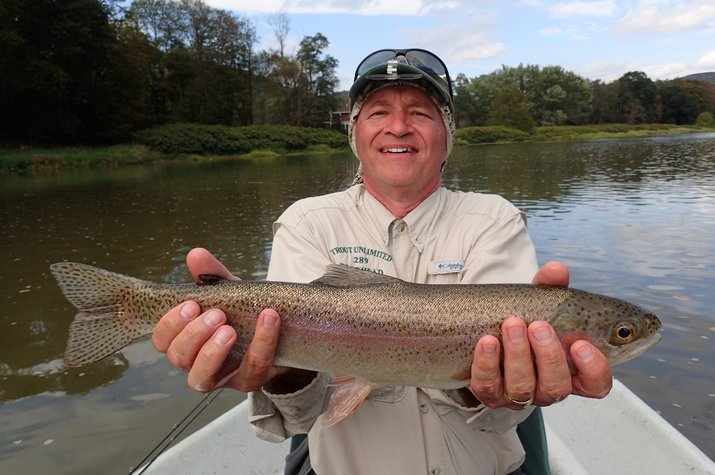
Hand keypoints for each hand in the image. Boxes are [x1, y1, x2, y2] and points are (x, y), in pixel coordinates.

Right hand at [152, 247, 284, 391]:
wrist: (284, 330)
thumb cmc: (244, 312)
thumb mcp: (229, 291)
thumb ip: (212, 275)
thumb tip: (196, 254)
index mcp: (186, 340)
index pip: (162, 340)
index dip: (170, 325)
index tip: (191, 305)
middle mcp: (197, 362)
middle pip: (178, 358)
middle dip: (193, 335)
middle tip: (216, 314)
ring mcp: (222, 377)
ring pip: (200, 378)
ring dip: (212, 352)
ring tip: (229, 330)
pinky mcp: (249, 381)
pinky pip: (252, 368)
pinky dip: (261, 342)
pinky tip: (269, 319)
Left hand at [469, 261, 612, 408]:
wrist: (484, 329)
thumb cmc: (524, 319)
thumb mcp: (540, 302)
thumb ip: (551, 286)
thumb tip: (558, 270)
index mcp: (571, 370)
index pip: (596, 384)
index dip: (594, 370)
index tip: (581, 344)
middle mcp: (547, 387)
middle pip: (557, 386)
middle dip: (549, 355)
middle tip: (539, 325)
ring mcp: (518, 394)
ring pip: (523, 387)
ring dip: (518, 354)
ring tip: (512, 324)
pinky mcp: (489, 392)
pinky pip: (488, 386)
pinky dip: (487, 363)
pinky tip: (488, 341)